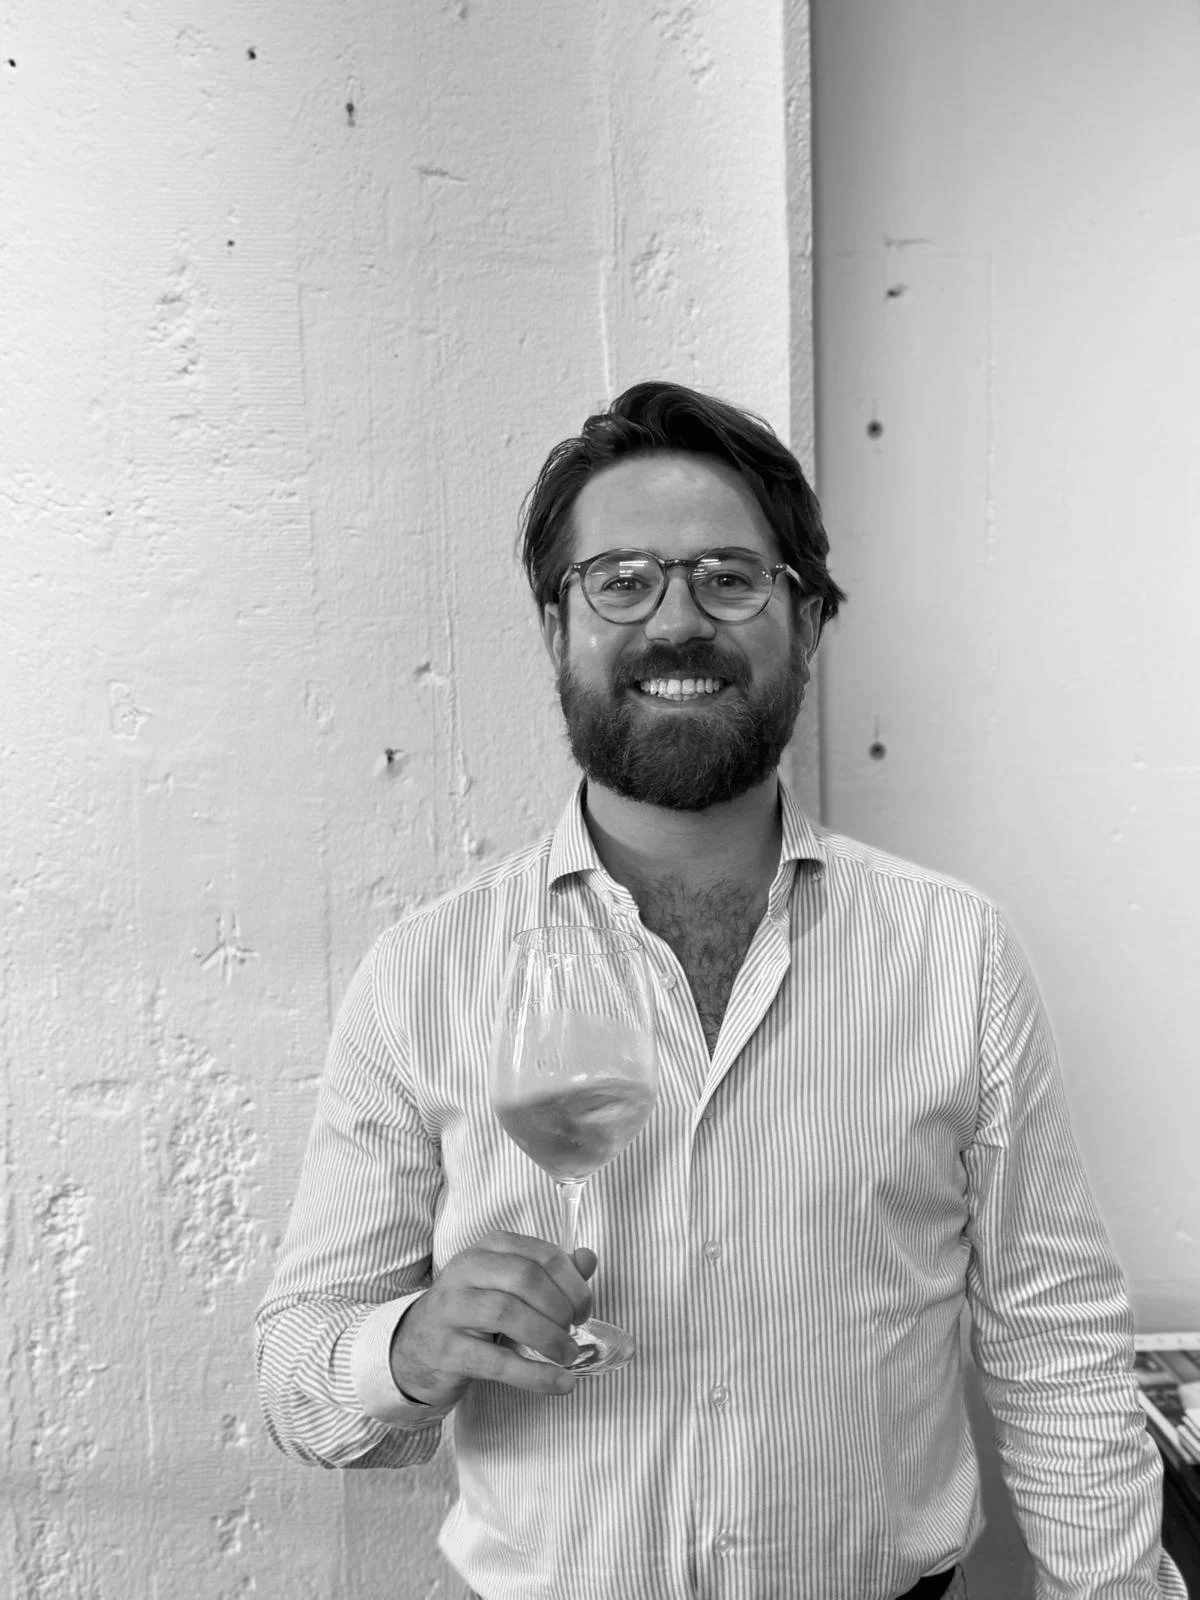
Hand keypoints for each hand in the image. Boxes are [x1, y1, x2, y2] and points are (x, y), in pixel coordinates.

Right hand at [389, 1232, 597, 1408]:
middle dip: (561, 1308)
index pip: (541, 1254)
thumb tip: (588, 1259)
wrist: (413, 1349)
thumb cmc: (472, 1314)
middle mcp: (466, 1270)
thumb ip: (549, 1272)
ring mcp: (452, 1308)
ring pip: (508, 1313)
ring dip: (549, 1338)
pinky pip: (496, 1361)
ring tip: (568, 1356)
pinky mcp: (446, 1350)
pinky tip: (559, 1383)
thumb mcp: (508, 1286)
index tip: (584, 1310)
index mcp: (488, 1248)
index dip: (573, 1283)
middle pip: (525, 1279)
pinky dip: (534, 1375)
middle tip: (574, 1333)